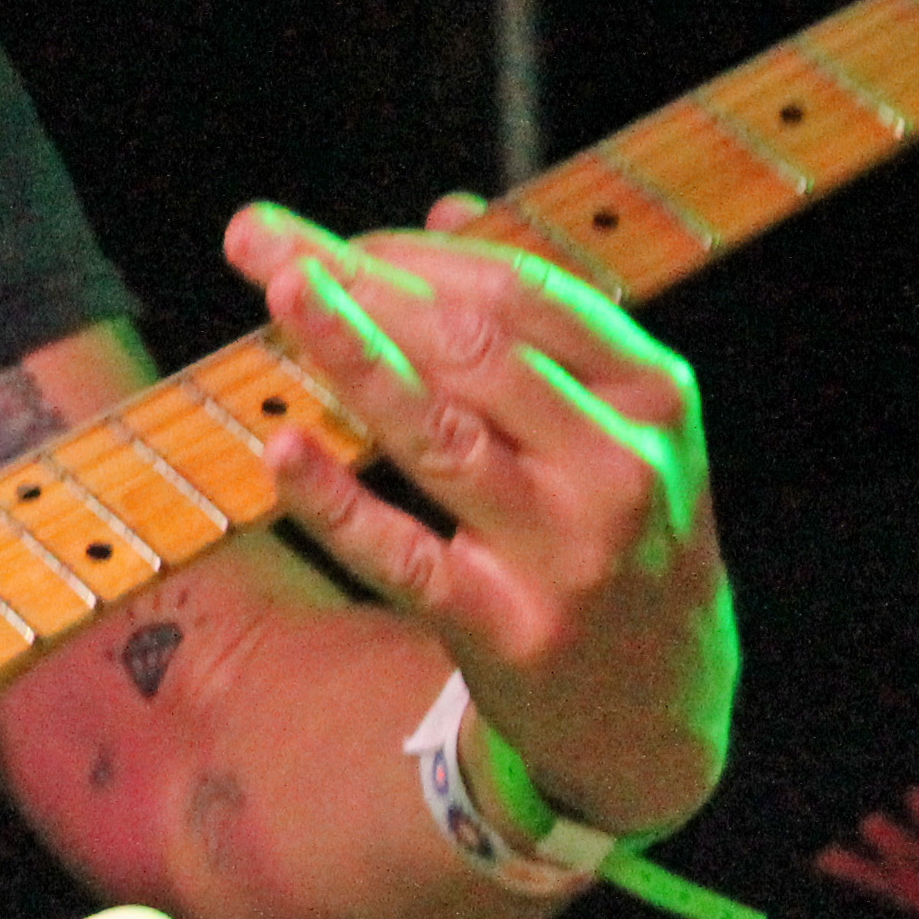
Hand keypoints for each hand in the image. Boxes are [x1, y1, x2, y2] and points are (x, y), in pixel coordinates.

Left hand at [224, 198, 733, 835]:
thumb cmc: (615, 536)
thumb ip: (538, 318)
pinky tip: (281, 449)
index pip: (520, 292)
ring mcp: (566, 552)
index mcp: (651, 393)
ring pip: (440, 435)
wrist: (658, 710)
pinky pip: (406, 556)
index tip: (321, 238)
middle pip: (473, 348)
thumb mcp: (617, 423)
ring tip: (279, 297)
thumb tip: (450, 208)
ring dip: (350, 357)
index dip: (411, 254)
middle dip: (360, 283)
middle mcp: (617, 465)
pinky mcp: (510, 631)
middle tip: (261, 244)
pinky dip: (338, 503)